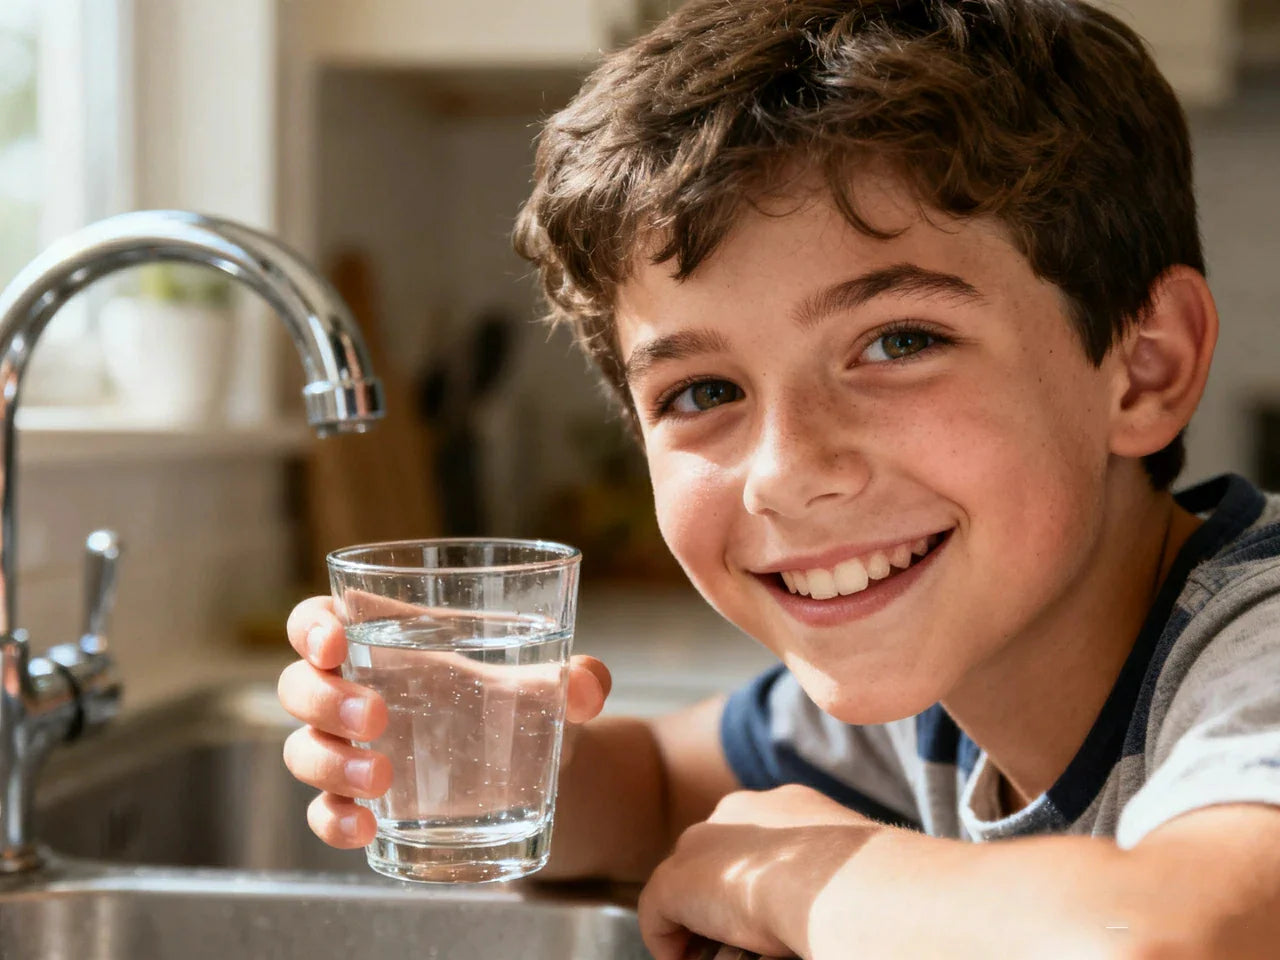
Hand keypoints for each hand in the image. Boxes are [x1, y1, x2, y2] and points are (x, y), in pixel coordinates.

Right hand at [277, 595, 611, 848]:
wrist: (532, 769)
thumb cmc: (518, 701)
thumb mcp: (548, 686)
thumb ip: (576, 679)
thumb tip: (590, 685)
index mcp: (385, 641)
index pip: (318, 620)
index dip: (310, 626)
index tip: (335, 643)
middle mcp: (355, 691)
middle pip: (298, 685)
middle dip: (325, 699)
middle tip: (378, 717)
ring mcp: (351, 750)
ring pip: (302, 749)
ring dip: (328, 762)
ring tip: (381, 778)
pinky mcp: (361, 802)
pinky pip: (320, 812)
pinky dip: (332, 820)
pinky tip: (365, 828)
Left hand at [637, 785, 879, 959]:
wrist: (833, 882)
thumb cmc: (861, 880)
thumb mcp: (852, 868)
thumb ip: (831, 871)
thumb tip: (836, 899)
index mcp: (784, 807)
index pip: (757, 840)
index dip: (756, 878)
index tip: (763, 911)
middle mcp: (737, 814)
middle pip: (715, 856)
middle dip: (720, 895)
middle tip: (734, 938)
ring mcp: (702, 843)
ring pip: (687, 884)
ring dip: (696, 920)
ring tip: (714, 954)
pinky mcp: (675, 881)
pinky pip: (657, 914)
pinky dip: (666, 942)